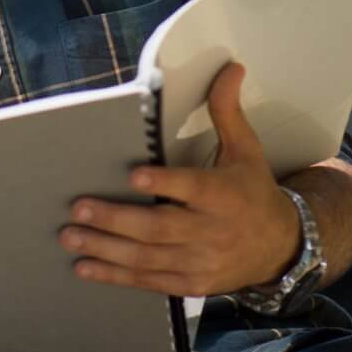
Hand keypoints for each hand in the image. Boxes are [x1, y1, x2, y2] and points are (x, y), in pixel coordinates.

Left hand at [62, 63, 298, 296]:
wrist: (280, 247)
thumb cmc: (253, 191)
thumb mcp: (246, 150)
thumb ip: (227, 111)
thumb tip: (230, 68)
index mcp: (225, 195)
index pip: (193, 187)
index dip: (165, 183)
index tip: (134, 176)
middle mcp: (211, 231)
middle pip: (159, 227)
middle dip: (116, 220)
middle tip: (78, 208)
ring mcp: (200, 261)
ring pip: (148, 257)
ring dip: (106, 248)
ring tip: (71, 236)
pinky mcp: (190, 283)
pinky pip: (149, 280)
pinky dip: (116, 276)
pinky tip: (85, 266)